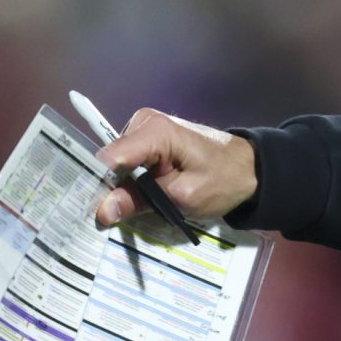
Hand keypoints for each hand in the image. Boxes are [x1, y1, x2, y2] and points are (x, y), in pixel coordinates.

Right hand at [93, 108, 258, 226]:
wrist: (249, 168)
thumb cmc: (224, 180)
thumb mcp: (183, 197)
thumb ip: (141, 201)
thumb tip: (102, 210)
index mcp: (155, 130)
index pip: (111, 158)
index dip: (98, 186)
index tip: (91, 212)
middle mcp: (144, 122)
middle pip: (111, 161)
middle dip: (109, 189)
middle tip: (110, 218)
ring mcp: (144, 129)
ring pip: (117, 165)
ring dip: (121, 188)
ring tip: (127, 210)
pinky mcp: (148, 140)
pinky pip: (128, 164)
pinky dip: (130, 182)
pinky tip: (134, 198)